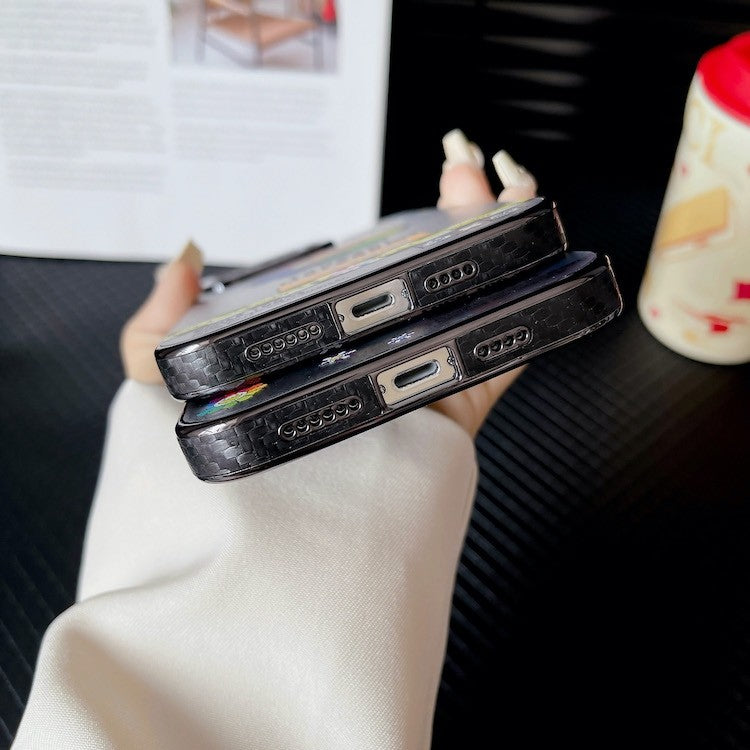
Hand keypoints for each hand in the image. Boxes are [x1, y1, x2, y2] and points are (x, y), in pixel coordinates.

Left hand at [120, 129, 536, 435]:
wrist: (243, 552)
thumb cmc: (195, 473)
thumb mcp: (159, 385)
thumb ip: (161, 325)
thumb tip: (185, 260)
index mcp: (317, 353)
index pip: (362, 283)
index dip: (392, 231)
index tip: (392, 189)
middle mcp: (369, 367)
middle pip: (427, 288)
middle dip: (458, 222)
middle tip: (470, 171)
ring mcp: (411, 392)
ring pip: (470, 313)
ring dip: (501, 251)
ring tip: (511, 192)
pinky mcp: (446, 427)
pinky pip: (494, 366)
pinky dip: (526, 318)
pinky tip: (539, 266)